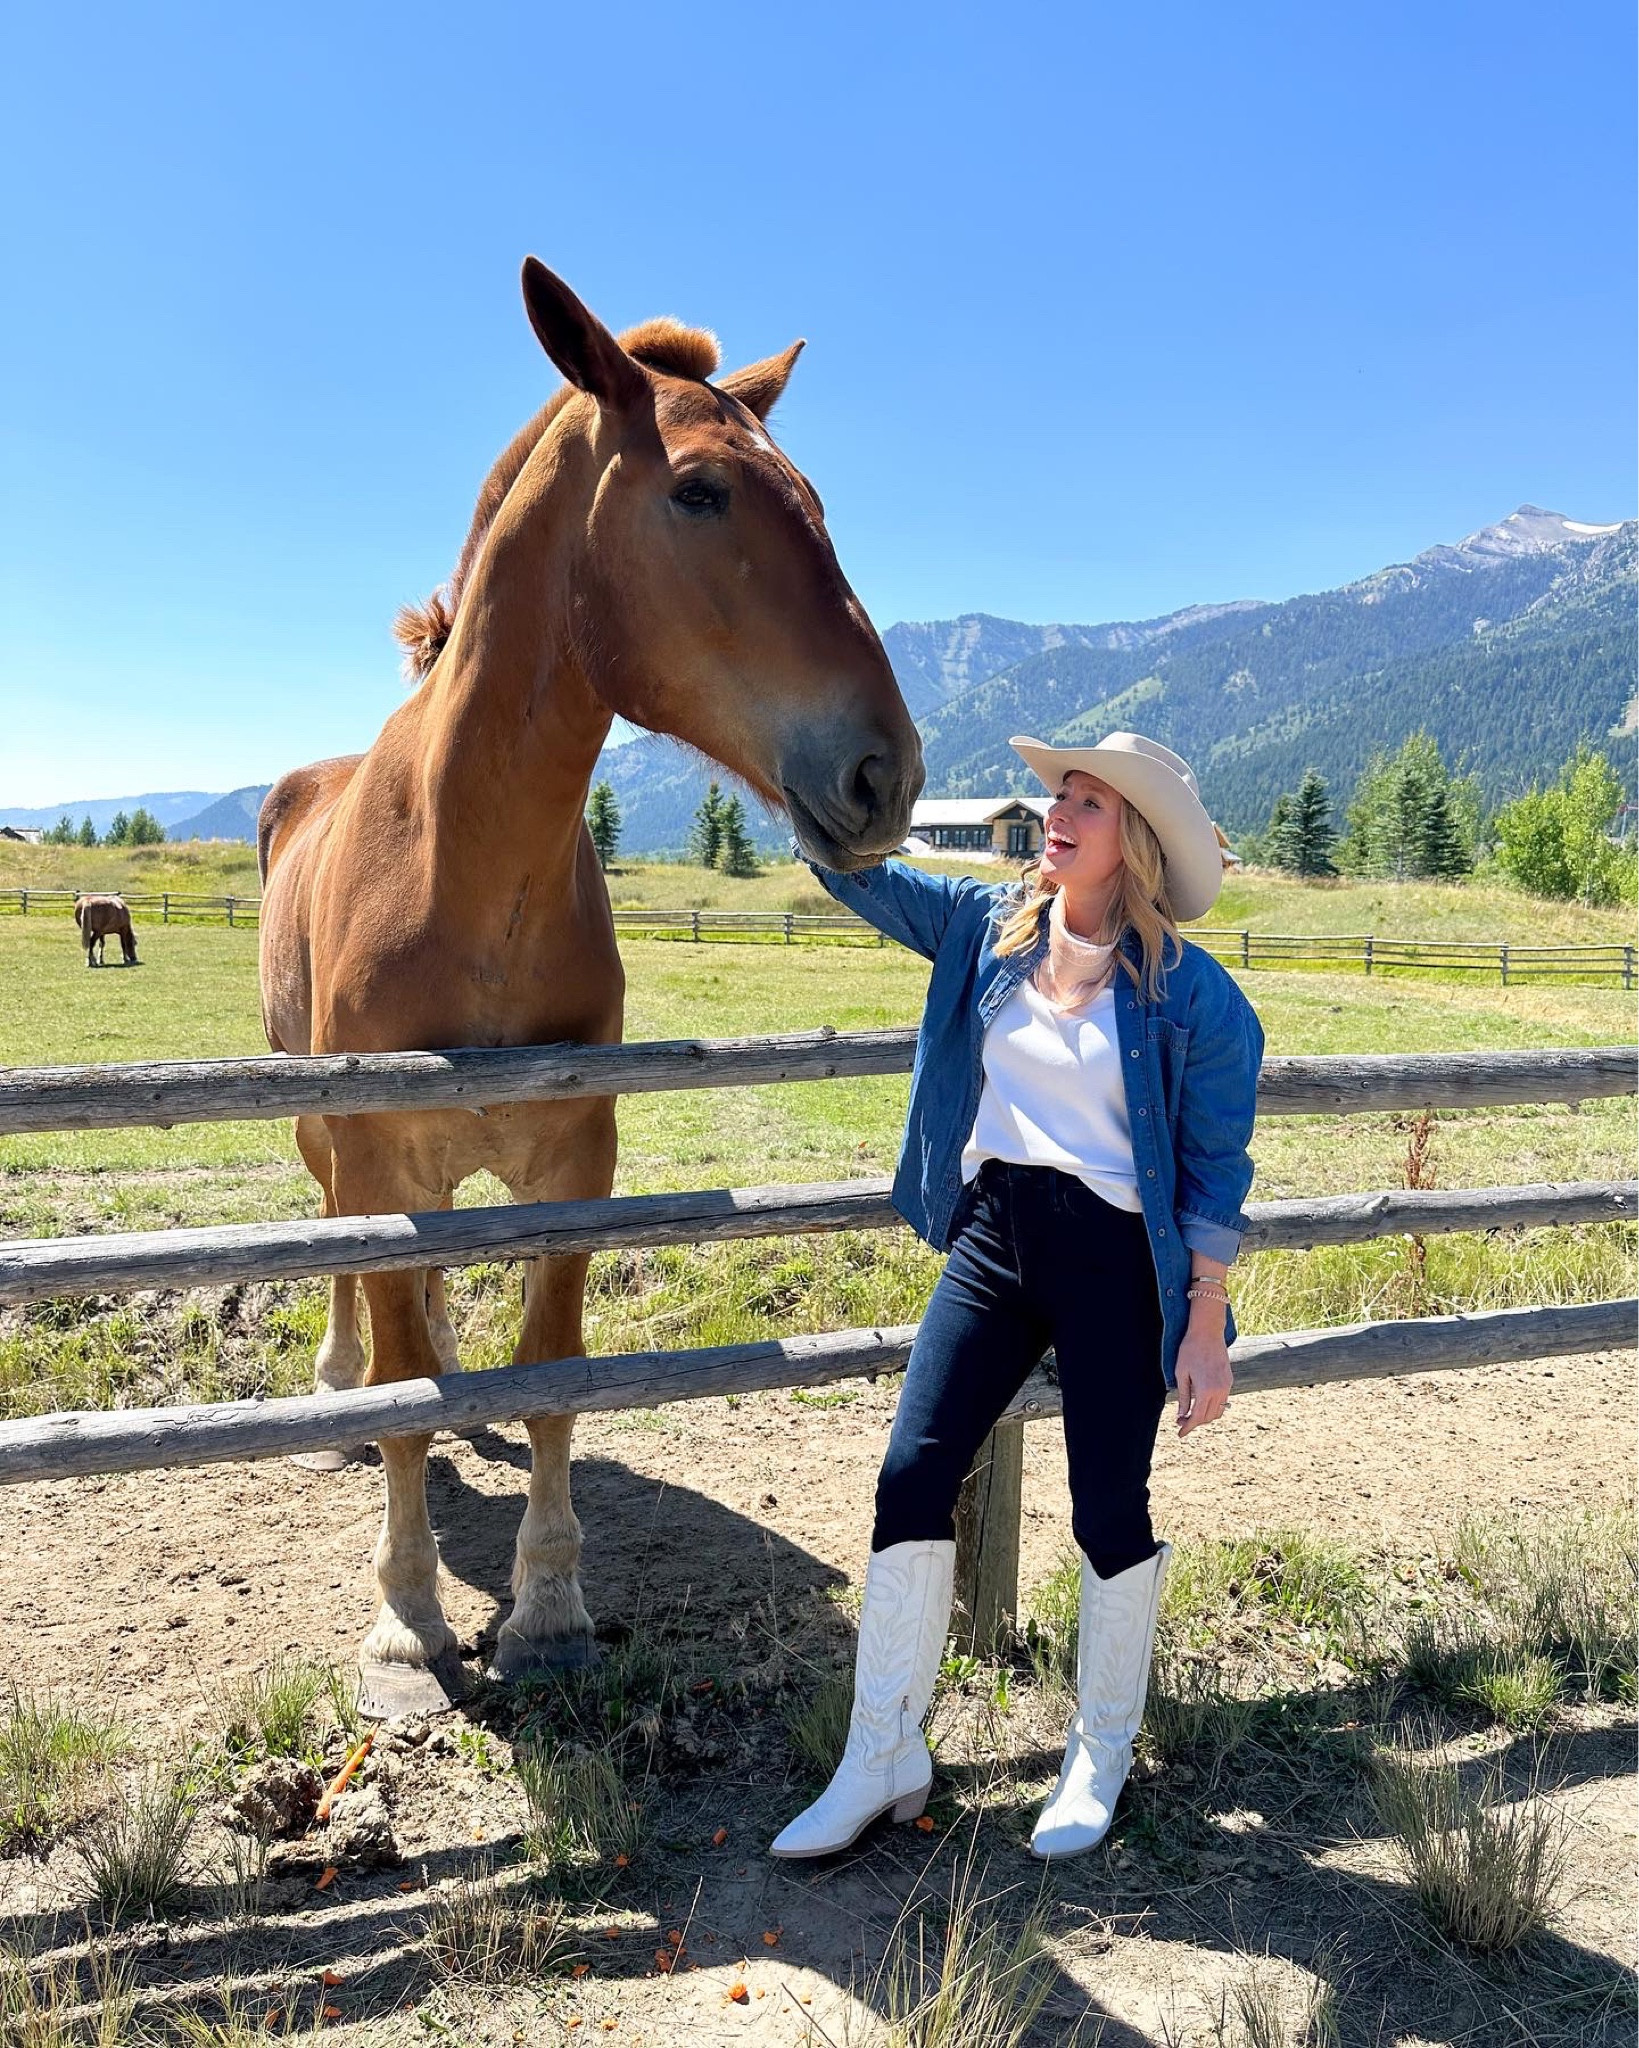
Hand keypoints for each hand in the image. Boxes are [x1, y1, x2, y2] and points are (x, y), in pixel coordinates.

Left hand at [1175, 1320, 1232, 1437]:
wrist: (1208, 1332)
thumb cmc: (1190, 1351)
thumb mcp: (1181, 1374)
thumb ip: (1182, 1397)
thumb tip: (1181, 1416)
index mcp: (1206, 1390)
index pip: (1197, 1417)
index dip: (1188, 1428)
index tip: (1180, 1434)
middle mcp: (1219, 1391)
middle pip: (1209, 1417)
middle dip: (1195, 1422)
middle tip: (1181, 1420)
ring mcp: (1227, 1386)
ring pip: (1218, 1411)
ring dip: (1205, 1416)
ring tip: (1191, 1412)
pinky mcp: (1229, 1380)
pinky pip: (1223, 1401)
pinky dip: (1213, 1406)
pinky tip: (1201, 1401)